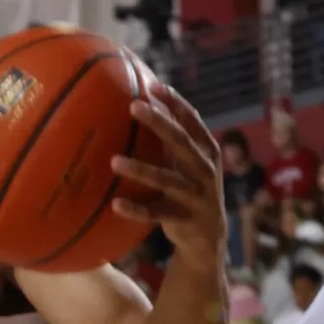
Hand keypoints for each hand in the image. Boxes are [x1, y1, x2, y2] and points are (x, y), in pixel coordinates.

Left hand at [110, 83, 224, 265]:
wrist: (209, 237)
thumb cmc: (192, 188)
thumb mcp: (192, 162)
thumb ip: (176, 139)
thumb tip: (147, 103)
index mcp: (207, 152)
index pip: (193, 121)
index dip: (175, 103)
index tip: (153, 86)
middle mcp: (205, 171)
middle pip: (181, 142)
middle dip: (159, 123)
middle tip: (133, 106)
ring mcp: (196, 196)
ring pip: (166, 180)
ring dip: (140, 170)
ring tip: (114, 161)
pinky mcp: (183, 219)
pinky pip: (155, 214)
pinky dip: (136, 209)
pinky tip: (115, 204)